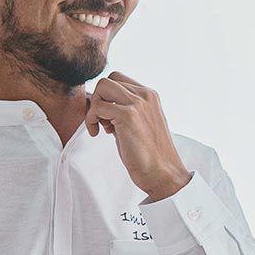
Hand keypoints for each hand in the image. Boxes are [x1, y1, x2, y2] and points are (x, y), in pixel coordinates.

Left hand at [82, 72, 193, 201]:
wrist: (163, 174)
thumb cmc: (150, 157)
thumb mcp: (140, 126)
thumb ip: (125, 112)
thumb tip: (103, 108)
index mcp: (149, 96)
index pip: (119, 80)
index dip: (108, 98)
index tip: (109, 120)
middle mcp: (145, 95)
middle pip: (108, 80)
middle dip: (99, 100)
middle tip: (103, 123)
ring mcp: (137, 103)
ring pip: (102, 87)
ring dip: (95, 107)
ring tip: (101, 128)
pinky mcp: (128, 116)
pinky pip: (98, 107)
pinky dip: (92, 120)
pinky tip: (97, 134)